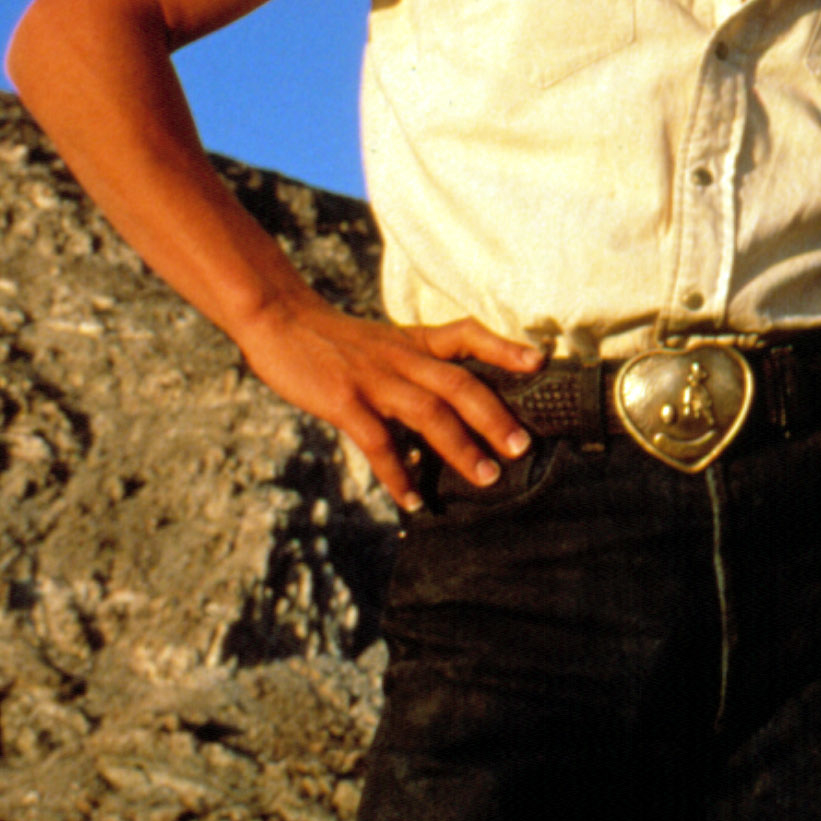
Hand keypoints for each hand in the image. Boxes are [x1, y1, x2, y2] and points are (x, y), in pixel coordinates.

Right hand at [233, 293, 542, 509]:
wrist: (280, 320)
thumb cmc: (336, 340)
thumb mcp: (386, 342)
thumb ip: (417, 364)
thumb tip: (450, 403)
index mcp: (415, 341)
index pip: (467, 334)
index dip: (504, 347)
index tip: (539, 362)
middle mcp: (403, 358)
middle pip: (459, 385)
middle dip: (494, 417)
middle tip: (523, 448)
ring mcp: (374, 379)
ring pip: (428, 413)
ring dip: (460, 448)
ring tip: (486, 478)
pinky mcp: (344, 401)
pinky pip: (378, 442)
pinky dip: (398, 473)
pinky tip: (413, 500)